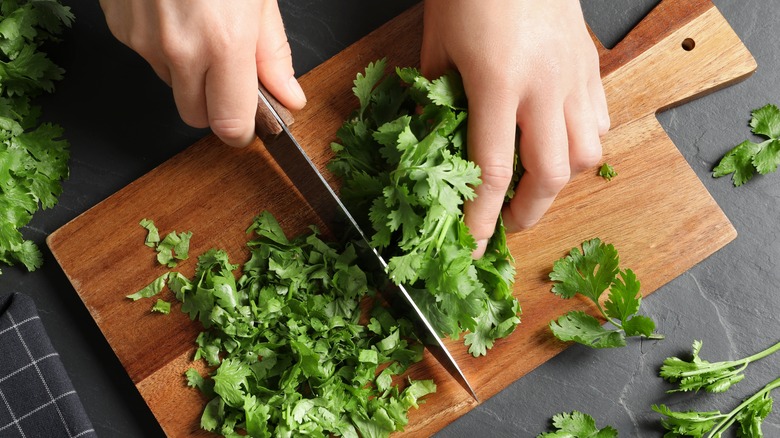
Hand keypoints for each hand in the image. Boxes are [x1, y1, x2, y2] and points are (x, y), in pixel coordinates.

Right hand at [99, 0, 305, 146]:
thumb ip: (274, 55)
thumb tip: (289, 98)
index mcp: (223, 44)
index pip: (228, 125)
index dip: (241, 131)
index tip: (250, 124)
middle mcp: (179, 50)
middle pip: (195, 116)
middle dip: (214, 104)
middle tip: (229, 71)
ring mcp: (143, 40)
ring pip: (170, 84)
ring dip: (188, 70)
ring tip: (200, 25)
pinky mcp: (119, 28)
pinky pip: (147, 55)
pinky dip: (163, 45)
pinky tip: (174, 12)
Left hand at [421, 0, 609, 257]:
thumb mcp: (437, 44)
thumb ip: (435, 98)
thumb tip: (432, 141)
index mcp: (498, 82)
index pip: (494, 170)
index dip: (483, 218)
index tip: (474, 247)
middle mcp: (545, 86)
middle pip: (551, 174)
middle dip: (529, 212)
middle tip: (507, 223)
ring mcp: (574, 75)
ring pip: (587, 153)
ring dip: (559, 183)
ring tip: (534, 187)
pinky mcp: (590, 64)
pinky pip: (599, 121)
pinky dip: (582, 145)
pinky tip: (559, 144)